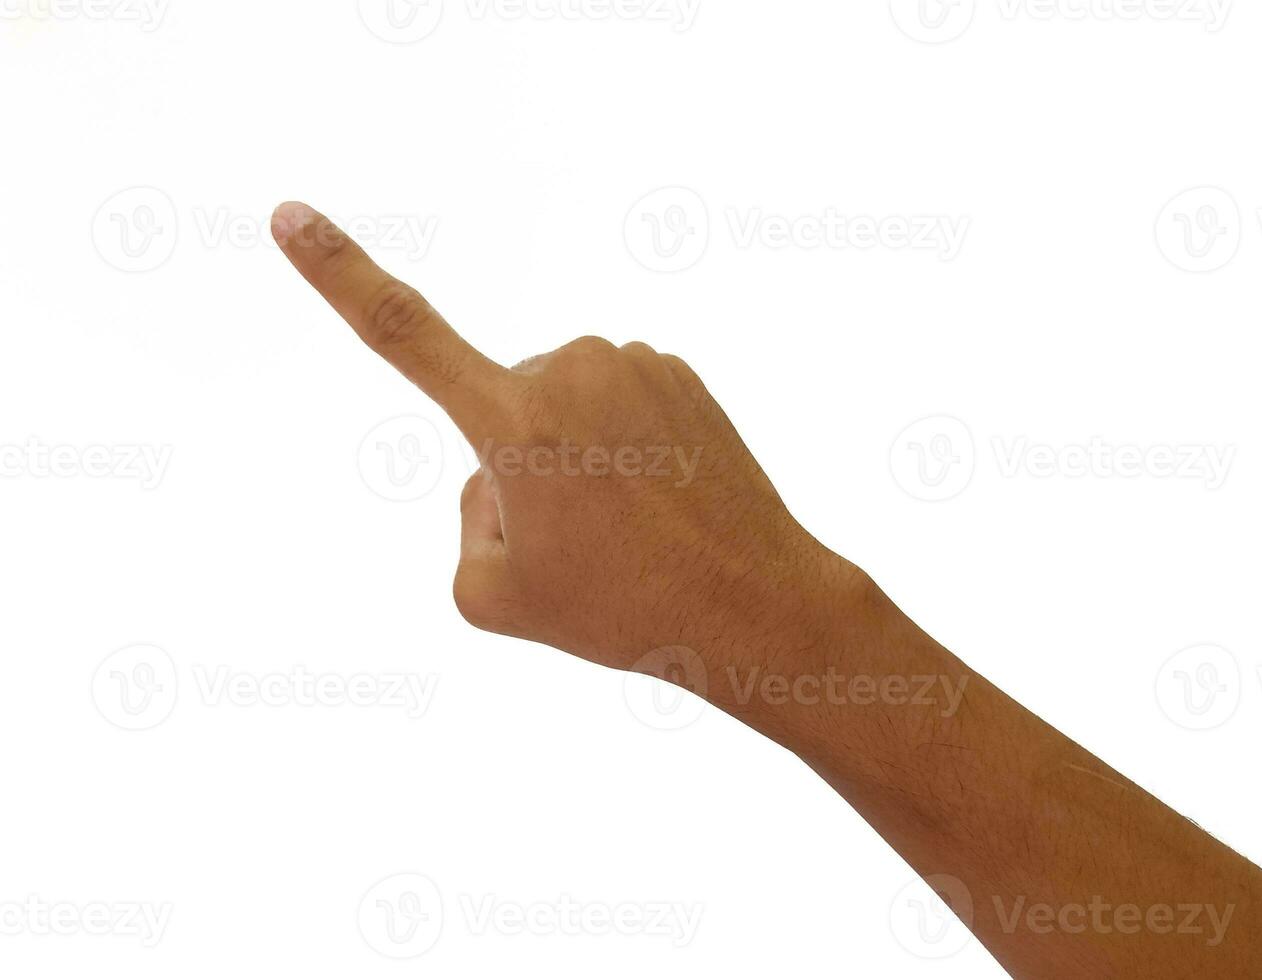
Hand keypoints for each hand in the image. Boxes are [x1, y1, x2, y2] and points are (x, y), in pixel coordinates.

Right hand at [272, 202, 863, 695]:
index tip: (290, 214)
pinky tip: (657, 496)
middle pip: (499, 409)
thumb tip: (499, 470)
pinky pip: (614, 403)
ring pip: (560, 407)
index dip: (337, 272)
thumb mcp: (493, 596)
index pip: (401, 334)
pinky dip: (621, 445)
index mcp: (513, 419)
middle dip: (517, 463)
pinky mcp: (677, 371)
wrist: (752, 604)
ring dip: (572, 456)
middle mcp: (570, 369)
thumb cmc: (623, 610)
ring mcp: (631, 364)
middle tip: (581, 536)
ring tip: (626, 524)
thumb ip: (465, 522)